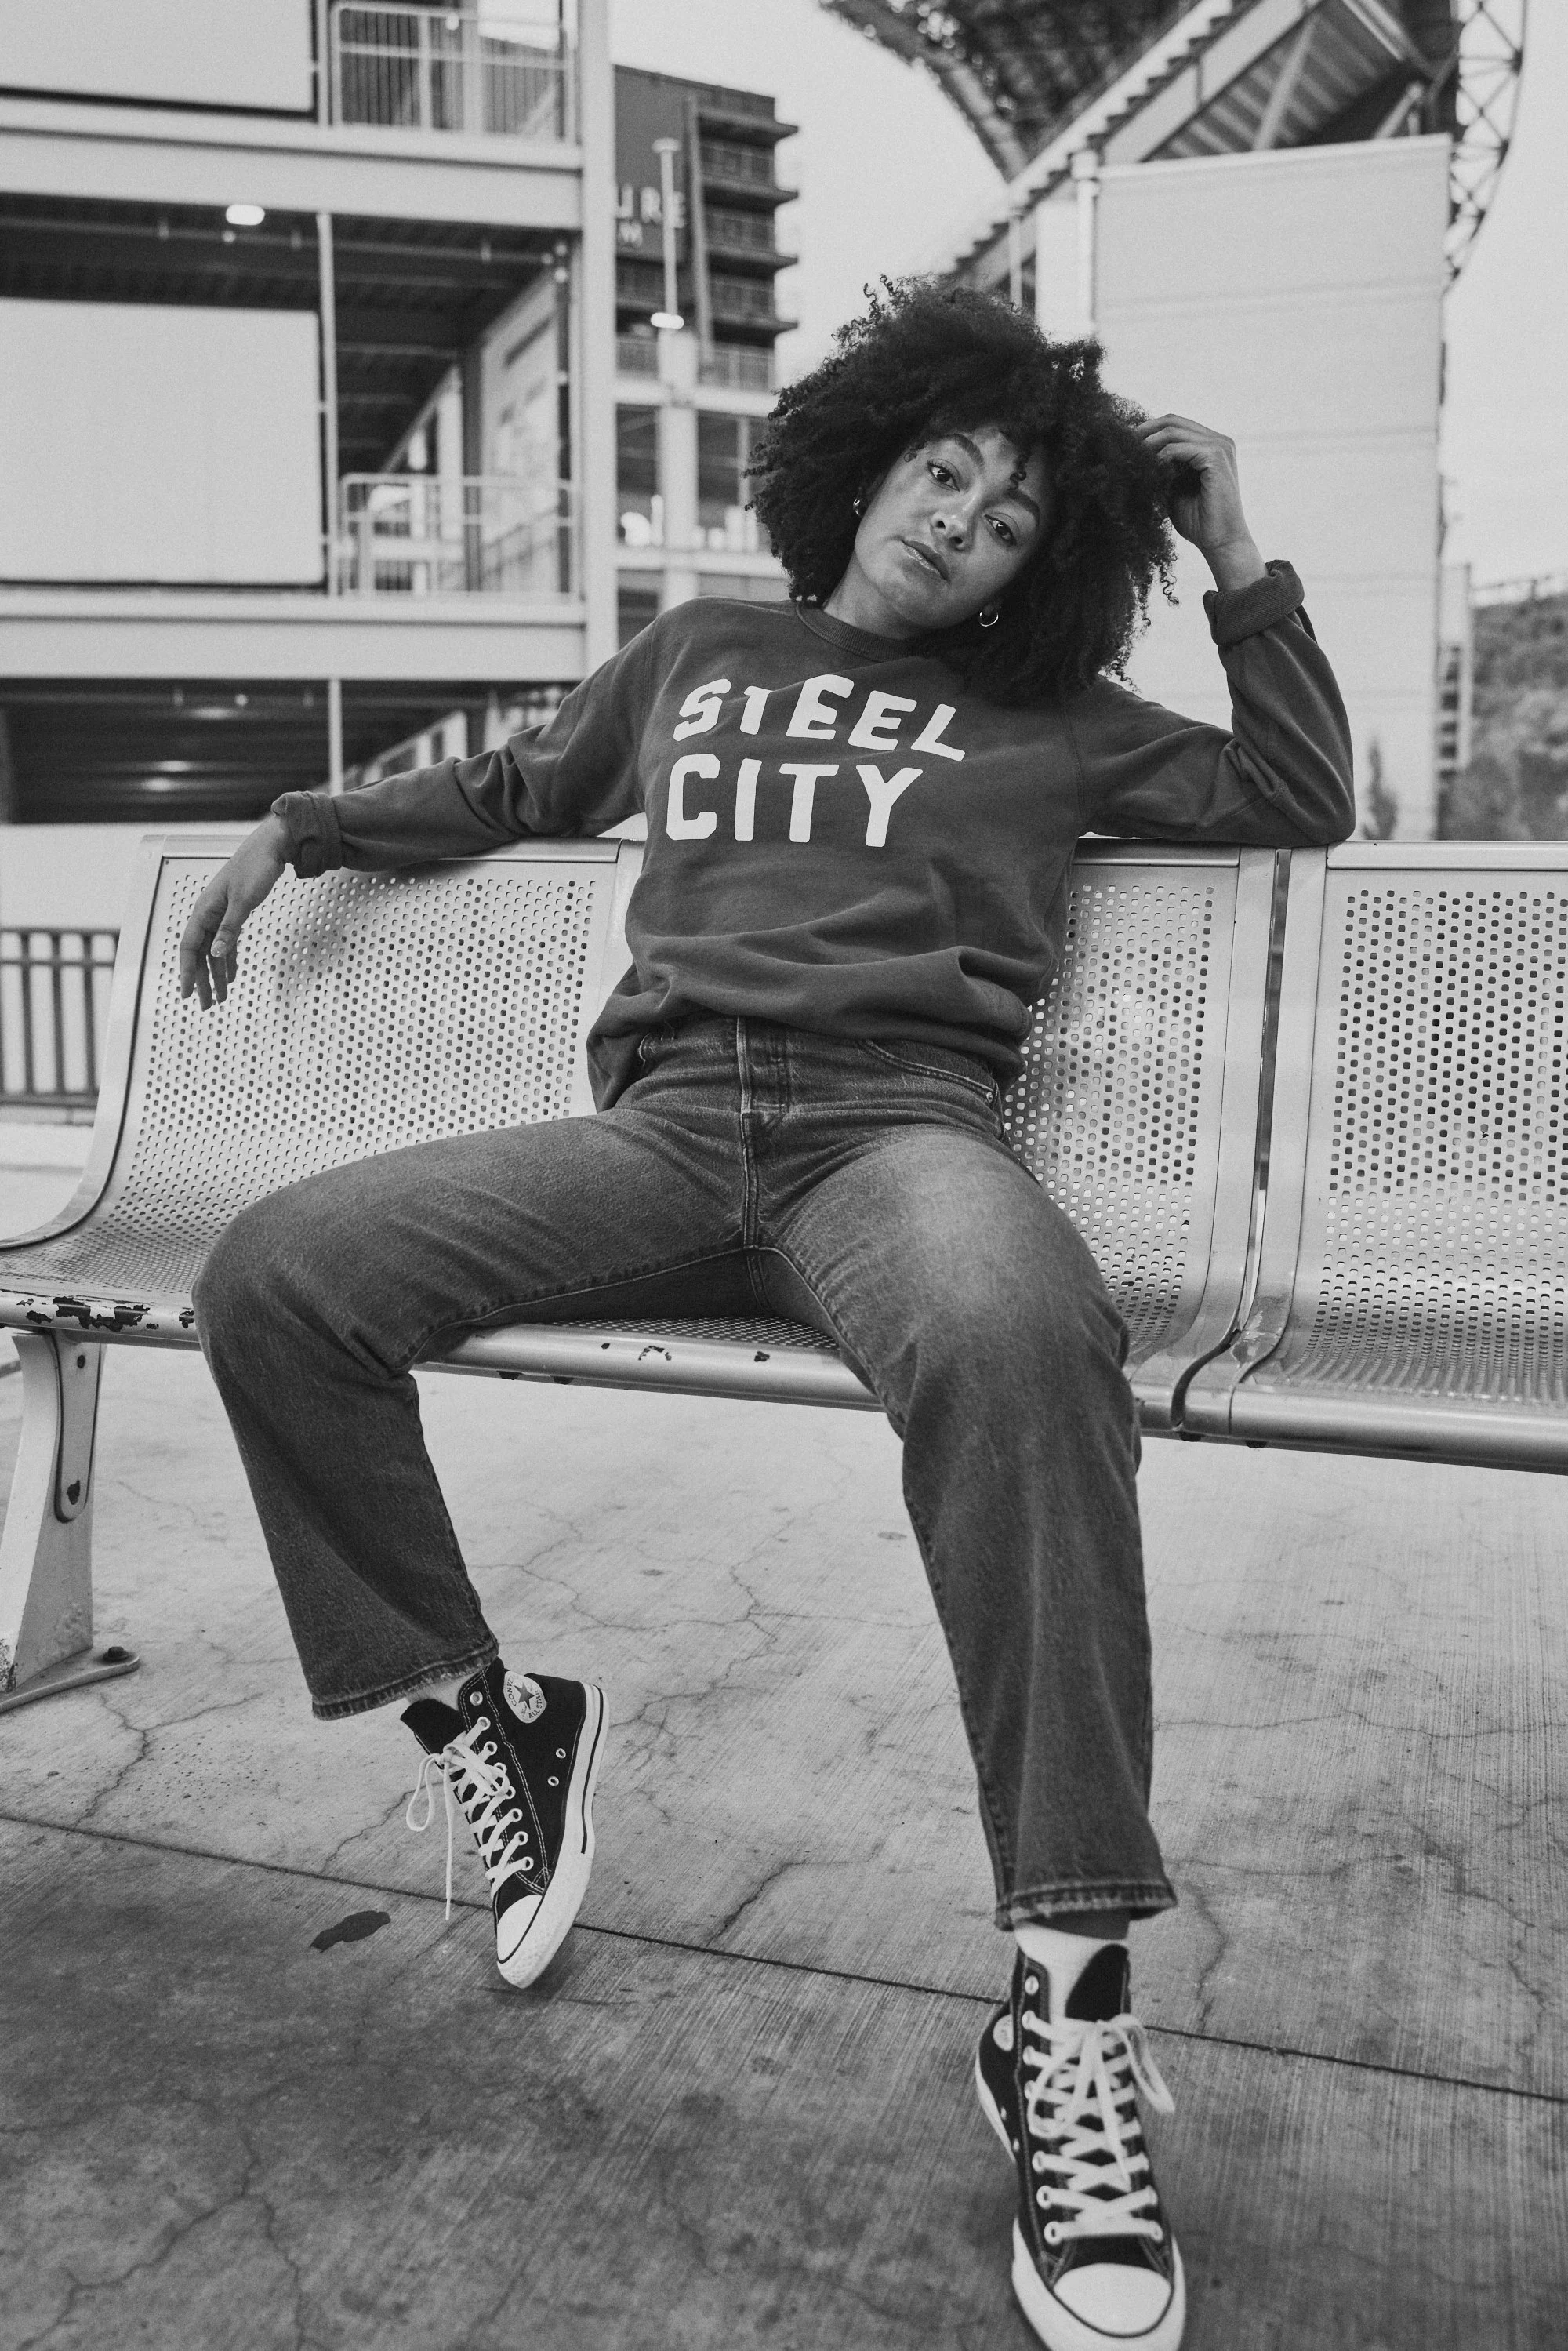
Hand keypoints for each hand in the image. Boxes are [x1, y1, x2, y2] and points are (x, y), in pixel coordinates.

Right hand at [177, 816, 290, 1008]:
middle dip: (202, 981)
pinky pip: (227, 943)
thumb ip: (230, 929)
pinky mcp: (235, 914)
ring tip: (220, 998)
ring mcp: (221, 914)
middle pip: (201, 954)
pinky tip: (232, 976)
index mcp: (205, 909)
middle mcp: (209, 913)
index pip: (189, 947)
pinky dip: (229, 960)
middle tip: (207, 1006)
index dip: (187, 972)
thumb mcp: (243, 901)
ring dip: (216, 974)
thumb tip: (218, 954)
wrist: (272, 847)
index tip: (186, 994)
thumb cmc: (256, 868)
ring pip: (215, 951)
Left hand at [1135, 413, 1265, 590]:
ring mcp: (1220, 446)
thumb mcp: (1173, 488)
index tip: (1125, 443)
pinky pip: (1180, 448)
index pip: (1175, 425)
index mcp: (1210, 445)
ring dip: (1149, 442)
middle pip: (1173, 421)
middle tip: (1122, 444)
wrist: (1220, 543)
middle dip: (1143, 430)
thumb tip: (1135, 457)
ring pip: (1174, 431)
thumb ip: (1162, 469)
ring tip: (1131, 457)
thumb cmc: (1198, 521)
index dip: (1147, 430)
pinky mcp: (1216, 457)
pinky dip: (1160, 456)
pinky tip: (1149, 469)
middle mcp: (1218, 441)